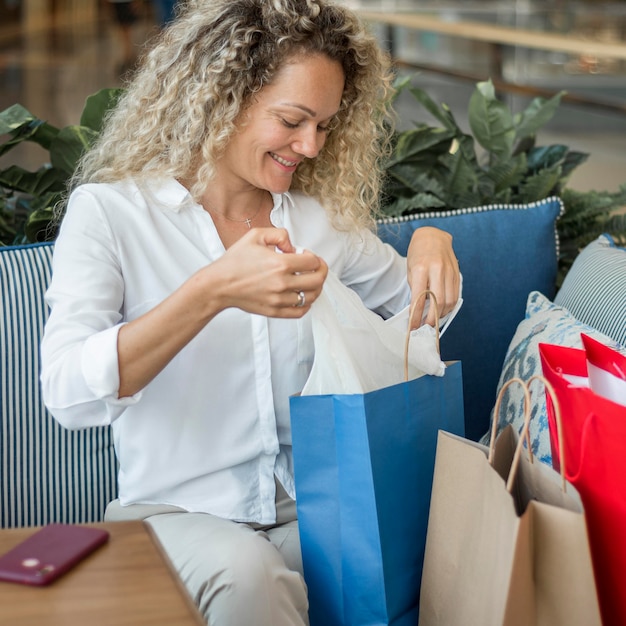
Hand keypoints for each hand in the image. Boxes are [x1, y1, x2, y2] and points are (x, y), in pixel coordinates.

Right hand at [209, 227, 327, 317]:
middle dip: (321, 271)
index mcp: (280, 263)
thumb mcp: (256, 235)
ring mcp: (279, 299)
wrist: (219, 285)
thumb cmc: (235, 261)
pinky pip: (300, 311)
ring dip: (315, 287)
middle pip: (317, 280)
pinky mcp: (275, 311)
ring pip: (311, 296)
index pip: (313, 262)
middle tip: (317, 267)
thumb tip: (294, 247)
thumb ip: (279, 235)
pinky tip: (302, 295)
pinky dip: (307, 304)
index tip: (306, 255)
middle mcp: (282, 283)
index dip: (314, 257)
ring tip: (310, 281)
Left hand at [406, 226, 459, 328]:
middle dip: (431, 319)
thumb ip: (416, 287)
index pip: (419, 298)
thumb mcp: (410, 269)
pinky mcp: (457, 273)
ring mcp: (449, 271)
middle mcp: (437, 270)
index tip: (413, 327)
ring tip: (434, 320)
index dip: (416, 316)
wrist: (433, 235)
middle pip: (438, 302)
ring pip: (449, 301)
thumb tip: (419, 309)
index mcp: (421, 269)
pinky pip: (455, 295)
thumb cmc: (417, 253)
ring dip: (442, 315)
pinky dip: (450, 306)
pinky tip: (443, 310)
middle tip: (425, 328)